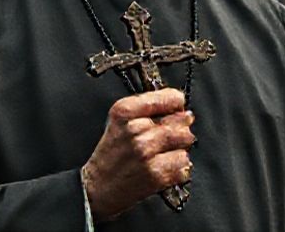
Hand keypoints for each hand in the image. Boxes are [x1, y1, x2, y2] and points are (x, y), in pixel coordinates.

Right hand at [82, 88, 195, 219]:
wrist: (98, 187)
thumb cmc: (111, 153)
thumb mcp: (120, 121)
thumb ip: (147, 108)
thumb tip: (181, 109)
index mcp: (124, 111)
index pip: (169, 98)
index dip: (177, 103)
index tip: (177, 108)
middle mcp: (135, 130)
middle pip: (181, 120)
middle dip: (181, 127)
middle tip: (170, 135)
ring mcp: (146, 152)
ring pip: (185, 141)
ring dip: (180, 147)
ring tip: (165, 152)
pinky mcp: (155, 174)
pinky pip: (184, 163)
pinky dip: (179, 166)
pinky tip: (164, 166)